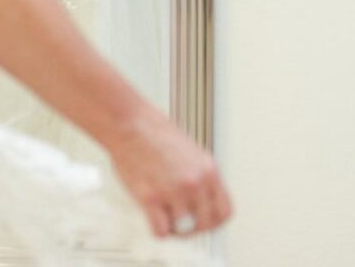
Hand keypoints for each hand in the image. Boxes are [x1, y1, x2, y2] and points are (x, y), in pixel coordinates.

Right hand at [106, 105, 232, 238]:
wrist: (130, 123)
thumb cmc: (154, 132)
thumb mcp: (190, 151)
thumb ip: (198, 176)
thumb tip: (199, 202)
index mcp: (208, 169)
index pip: (224, 211)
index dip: (213, 221)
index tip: (202, 222)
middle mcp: (195, 182)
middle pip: (205, 225)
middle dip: (192, 228)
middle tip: (180, 222)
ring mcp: (174, 190)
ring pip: (182, 229)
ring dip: (171, 226)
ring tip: (162, 212)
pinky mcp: (152, 197)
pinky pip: (161, 231)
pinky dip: (156, 228)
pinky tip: (152, 214)